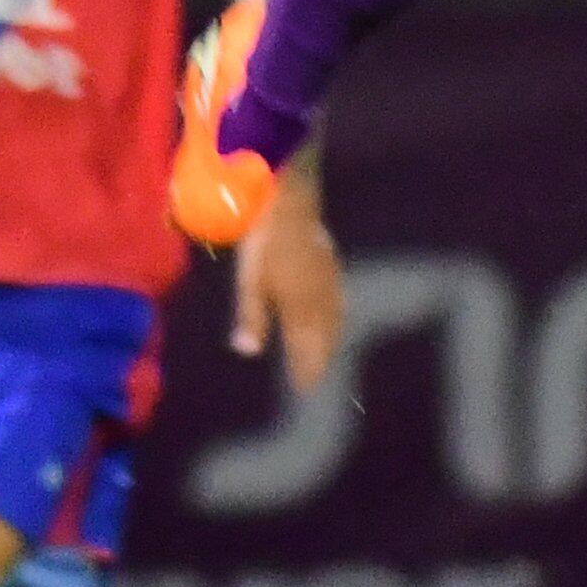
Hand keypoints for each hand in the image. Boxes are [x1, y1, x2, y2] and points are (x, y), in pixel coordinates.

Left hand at [231, 161, 343, 391]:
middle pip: (324, 337)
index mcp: (301, 305)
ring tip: (324, 355)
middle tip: (314, 378)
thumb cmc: (265, 239)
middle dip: (319, 359)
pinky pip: (338, 301)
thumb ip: (252, 315)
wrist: (291, 198)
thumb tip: (248, 351)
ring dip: (329, 341)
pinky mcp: (331, 264)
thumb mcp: (251, 279)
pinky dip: (335, 318)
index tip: (304, 388)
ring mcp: (329, 280)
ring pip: (334, 320)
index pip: (307, 346)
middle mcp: (321, 298)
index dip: (306, 367)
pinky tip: (331, 316)